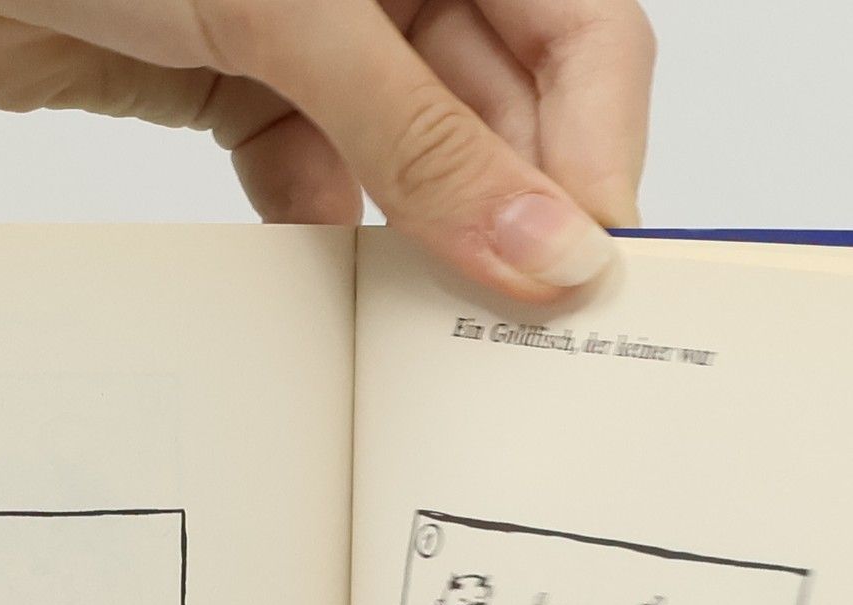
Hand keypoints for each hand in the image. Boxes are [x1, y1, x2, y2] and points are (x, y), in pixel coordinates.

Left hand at [0, 0, 654, 300]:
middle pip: (505, 105)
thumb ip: (425, 140)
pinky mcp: (256, 82)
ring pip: (417, 152)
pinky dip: (324, 220)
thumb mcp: (292, 19)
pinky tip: (321, 258)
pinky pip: (327, 170)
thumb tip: (544, 247)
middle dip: (501, 211)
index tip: (584, 271)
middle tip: (504, 325)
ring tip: (419, 310)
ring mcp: (329, 26)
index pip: (584, 34)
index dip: (597, 153)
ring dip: (414, 230)